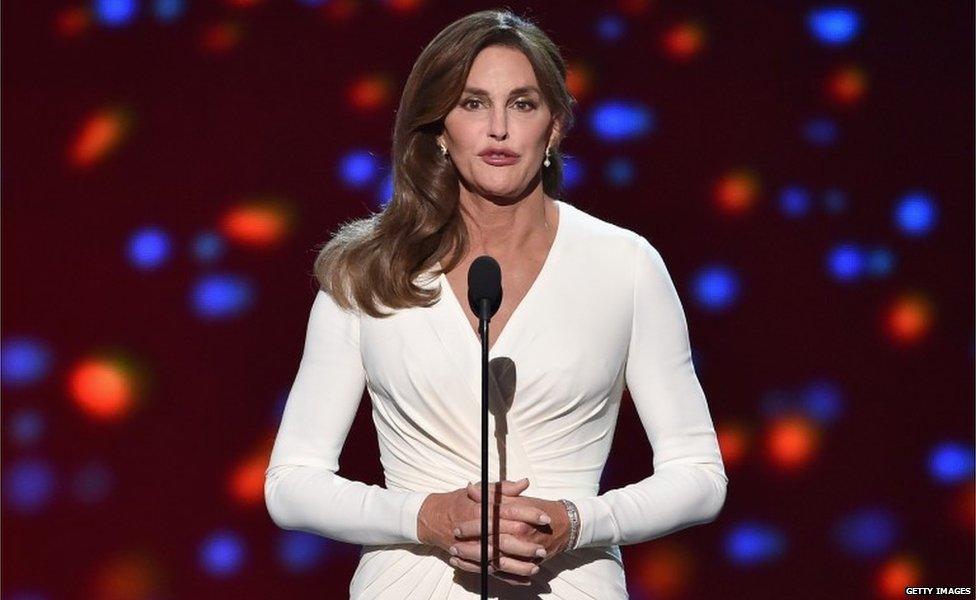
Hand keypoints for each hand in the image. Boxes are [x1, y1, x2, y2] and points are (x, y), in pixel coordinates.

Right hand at [416, 479, 549, 586]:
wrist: (432, 518)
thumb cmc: (458, 502)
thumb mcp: (479, 490)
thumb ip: (503, 488)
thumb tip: (524, 483)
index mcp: (483, 510)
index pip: (510, 512)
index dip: (529, 514)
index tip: (545, 517)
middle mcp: (479, 530)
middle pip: (506, 538)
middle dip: (526, 544)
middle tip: (543, 547)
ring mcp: (475, 547)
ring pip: (500, 559)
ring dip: (519, 564)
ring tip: (537, 565)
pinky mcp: (472, 560)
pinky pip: (492, 571)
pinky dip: (509, 577)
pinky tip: (525, 579)